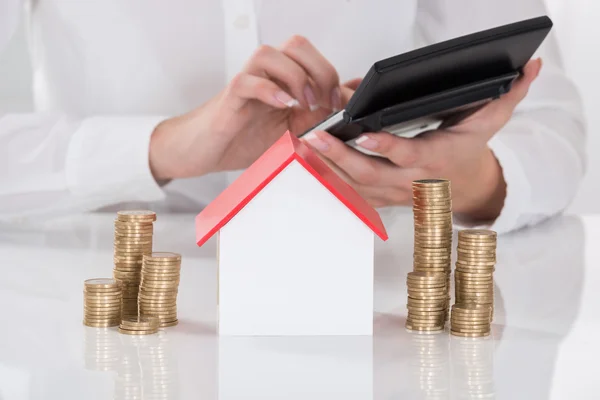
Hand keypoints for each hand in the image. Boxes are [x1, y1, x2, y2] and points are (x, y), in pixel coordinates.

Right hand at [149, 35, 342, 180]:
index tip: (340, 103)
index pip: (313, 56)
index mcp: (283, 78)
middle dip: (319, 71)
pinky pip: (247, 81)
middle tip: (323, 102)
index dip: (332, 74)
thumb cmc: (245, 137)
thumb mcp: (293, 129)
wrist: (206, 150)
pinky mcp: (230, 98)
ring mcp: (247, 83)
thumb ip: (322, 112)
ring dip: (294, 76)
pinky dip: (268, 90)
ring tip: (302, 104)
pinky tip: (282, 105)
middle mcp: (266, 75)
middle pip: (296, 45)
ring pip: (270, 54)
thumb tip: (352, 95)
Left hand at [302, 59, 542, 221]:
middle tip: (314, 136)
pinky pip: (350, 192)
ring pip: (355, 185)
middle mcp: (410, 182)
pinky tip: (308, 161)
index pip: (406, 155)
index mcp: (434, 161)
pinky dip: (330, 177)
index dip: (384, 147)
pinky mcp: (380, 198)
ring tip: (302, 145)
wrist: (465, 188)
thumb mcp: (491, 122)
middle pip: (369, 174)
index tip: (361, 134)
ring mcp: (392, 194)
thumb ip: (509, 95)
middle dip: (339, 156)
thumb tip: (529, 67)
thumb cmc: (470, 150)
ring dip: (327, 167)